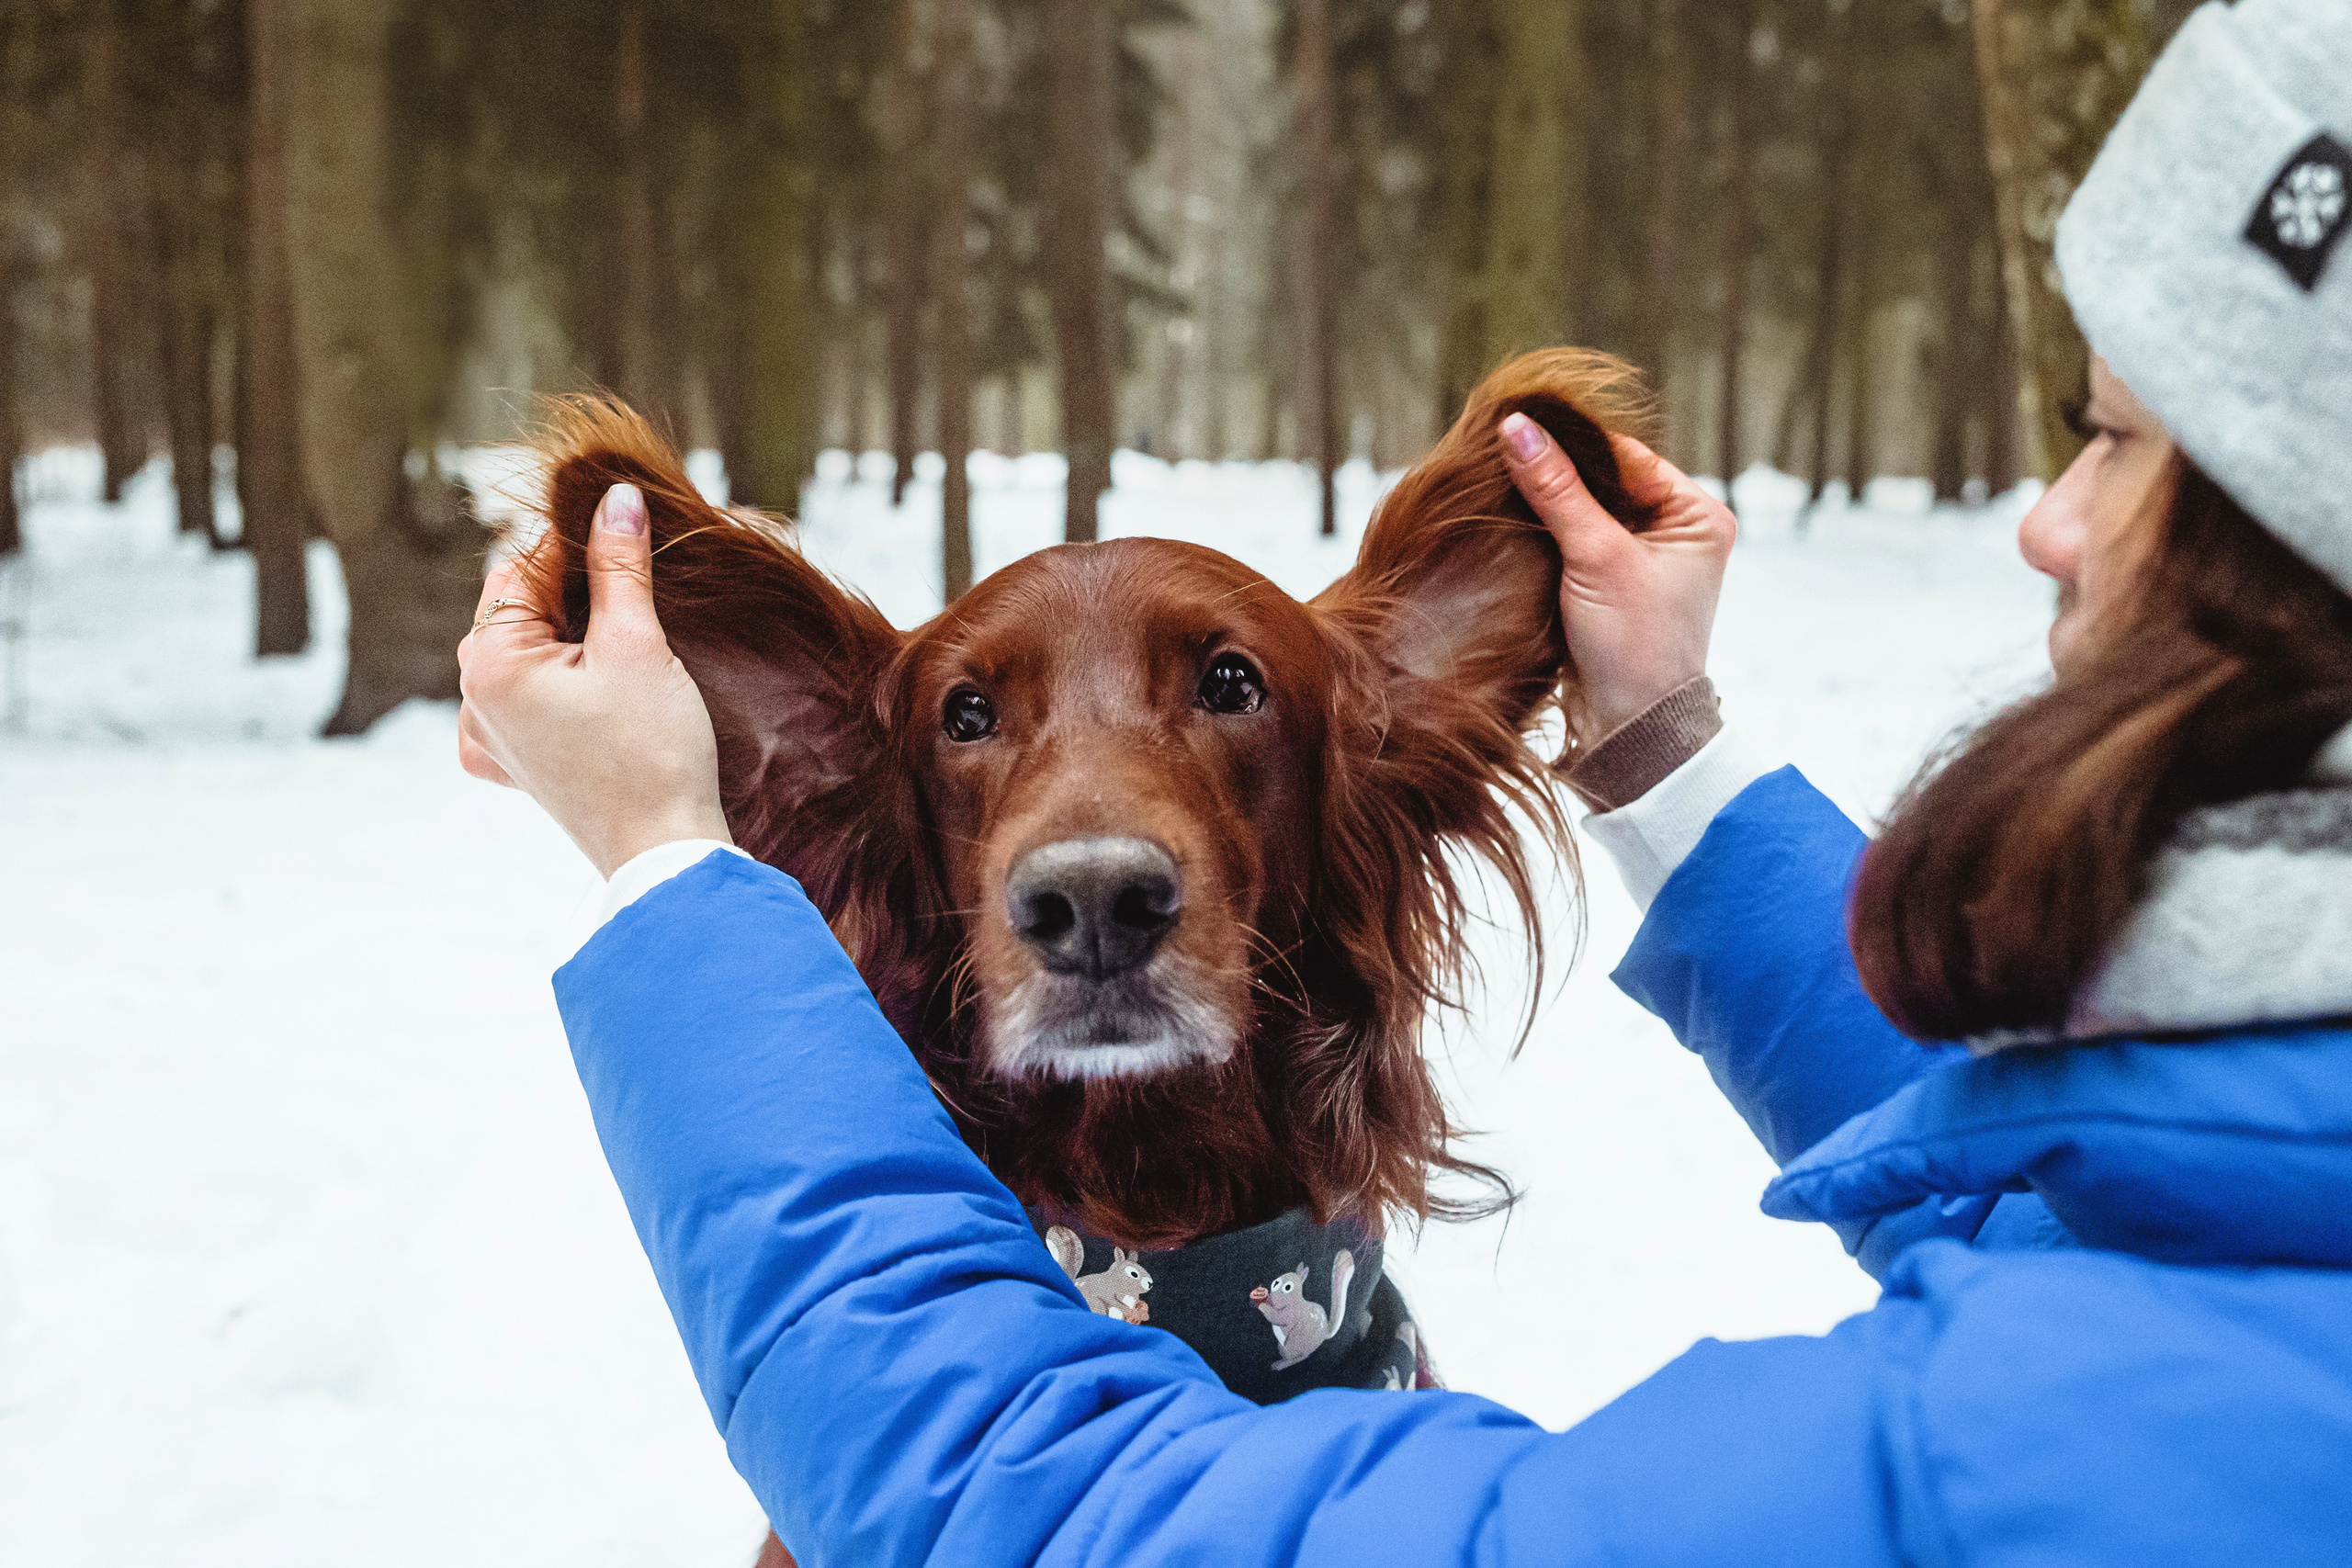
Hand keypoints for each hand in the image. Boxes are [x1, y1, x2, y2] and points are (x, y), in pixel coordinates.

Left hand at [456, 483, 732, 877]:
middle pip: (520, 610)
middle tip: (638, 586)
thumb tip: (617, 497)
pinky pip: (524, 703)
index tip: (628, 531)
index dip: (579, 542)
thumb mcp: (638, 644)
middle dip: (575, 590)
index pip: (524, 567)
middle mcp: (473, 700)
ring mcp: (491, 740)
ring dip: (570, 635)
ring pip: (525, 654)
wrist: (666, 854)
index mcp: (488, 663)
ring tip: (626, 640)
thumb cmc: (653, 752)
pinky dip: (557, 684)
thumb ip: (620, 563)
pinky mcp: (519, 769)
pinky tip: (593, 688)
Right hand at [1501, 413, 1736, 743]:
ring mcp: (1642, 559)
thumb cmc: (1634, 644)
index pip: (1625, 456)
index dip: (1572, 442)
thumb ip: (1556, 490)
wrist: (1630, 727)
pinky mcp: (1610, 585)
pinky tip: (1512, 524)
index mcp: (1697, 515)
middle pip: (1603, 480)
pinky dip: (1545, 533)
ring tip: (1499, 488)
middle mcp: (1675, 531)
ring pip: (1584, 510)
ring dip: (1547, 504)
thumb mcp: (1596, 557)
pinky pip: (1573, 541)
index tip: (1517, 427)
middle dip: (1556, 473)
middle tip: (1500, 454)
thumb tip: (1516, 427)